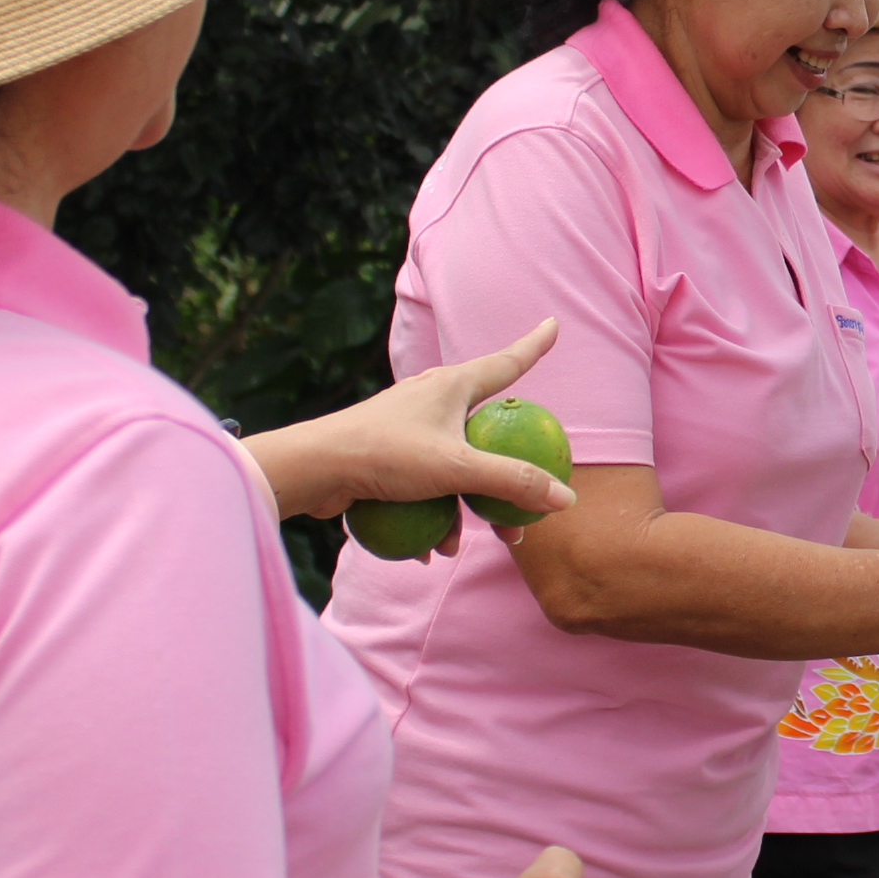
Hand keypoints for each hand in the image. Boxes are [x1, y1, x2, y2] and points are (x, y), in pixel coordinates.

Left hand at [244, 319, 577, 545]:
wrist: (312, 470)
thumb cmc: (384, 454)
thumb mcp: (457, 469)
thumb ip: (512, 482)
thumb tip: (565, 500)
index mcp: (451, 386)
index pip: (506, 363)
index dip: (532, 346)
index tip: (551, 325)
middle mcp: (431, 401)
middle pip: (485, 434)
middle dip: (503, 476)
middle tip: (520, 512)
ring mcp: (408, 429)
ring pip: (453, 469)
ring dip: (460, 511)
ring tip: (458, 546)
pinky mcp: (386, 457)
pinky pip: (423, 487)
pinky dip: (430, 517)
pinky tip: (427, 552)